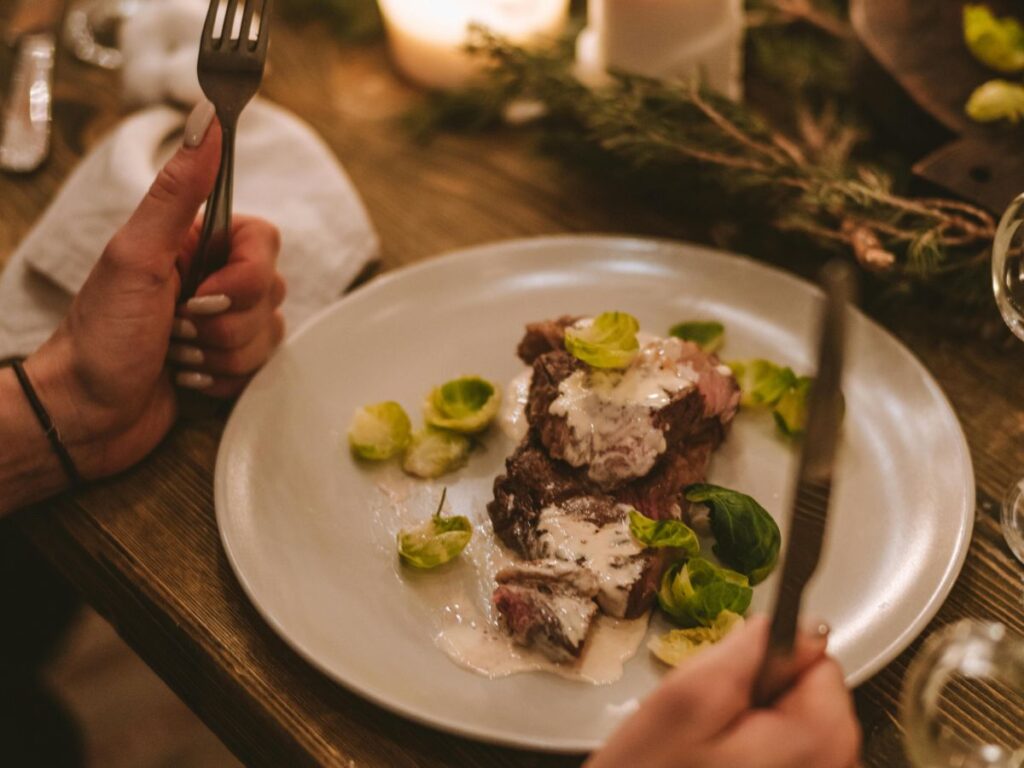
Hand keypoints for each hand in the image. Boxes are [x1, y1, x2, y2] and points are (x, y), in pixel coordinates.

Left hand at [22, 115, 284, 481]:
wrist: (84, 415)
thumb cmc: (100, 337)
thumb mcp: (135, 257)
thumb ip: (177, 191)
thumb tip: (206, 122)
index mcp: (193, 244)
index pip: (263, 241)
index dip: (246, 273)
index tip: (205, 293)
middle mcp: (214, 279)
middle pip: (273, 291)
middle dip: (227, 323)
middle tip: (178, 328)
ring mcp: (223, 323)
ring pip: (270, 334)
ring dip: (221, 354)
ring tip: (176, 357)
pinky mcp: (227, 362)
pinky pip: (260, 367)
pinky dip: (223, 380)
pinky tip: (187, 379)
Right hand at [586, 616, 860, 767]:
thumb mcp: (686, 701)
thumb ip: (741, 651)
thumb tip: (776, 626)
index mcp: (822, 736)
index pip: (817, 656)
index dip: (766, 663)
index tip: (729, 691)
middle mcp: (838, 765)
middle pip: (811, 694)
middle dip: (762, 698)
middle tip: (710, 729)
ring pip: (797, 726)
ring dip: (757, 730)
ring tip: (712, 755)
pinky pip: (788, 755)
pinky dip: (759, 755)